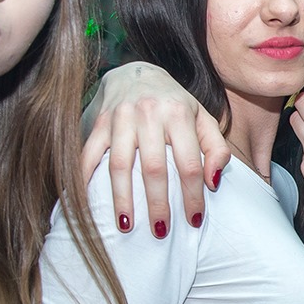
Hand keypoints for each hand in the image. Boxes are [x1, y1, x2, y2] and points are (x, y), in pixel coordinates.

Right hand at [81, 62, 230, 237]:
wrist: (137, 72)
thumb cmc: (175, 104)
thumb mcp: (204, 118)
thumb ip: (217, 148)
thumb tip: (213, 182)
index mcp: (178, 114)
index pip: (188, 164)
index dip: (192, 195)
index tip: (193, 220)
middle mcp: (148, 114)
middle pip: (154, 168)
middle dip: (157, 204)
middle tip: (161, 231)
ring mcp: (120, 118)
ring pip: (119, 165)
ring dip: (122, 199)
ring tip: (127, 225)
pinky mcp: (99, 123)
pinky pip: (89, 154)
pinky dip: (86, 179)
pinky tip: (89, 203)